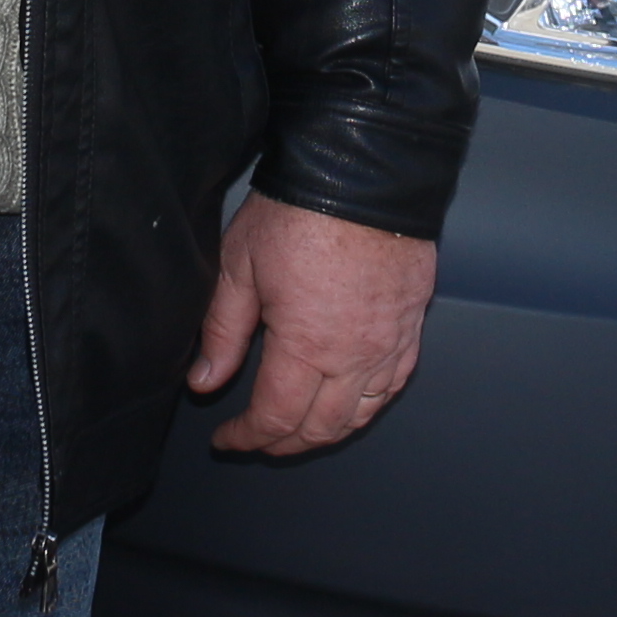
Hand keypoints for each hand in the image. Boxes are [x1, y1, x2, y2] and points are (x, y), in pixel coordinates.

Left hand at [186, 195, 434, 456]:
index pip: (276, 418)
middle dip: (285, 444)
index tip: (228, 439)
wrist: (364, 173)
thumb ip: (223, 332)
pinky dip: (367, 405)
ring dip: (327, 432)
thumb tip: (204, 382)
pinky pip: (393, 384)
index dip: (248, 438)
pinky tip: (350, 400)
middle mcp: (354, 356)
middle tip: (259, 440)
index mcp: (307, 346)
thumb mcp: (240, 266)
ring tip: (299, 430)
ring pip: (362, 414)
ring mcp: (390, 343)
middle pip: (321, 428)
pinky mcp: (411, 325)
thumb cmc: (300, 212)